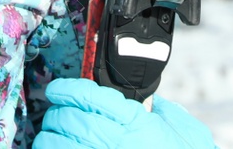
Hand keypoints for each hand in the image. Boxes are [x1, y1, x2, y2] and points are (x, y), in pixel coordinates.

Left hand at [35, 78, 215, 148]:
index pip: (92, 96)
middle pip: (70, 118)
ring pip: (58, 144)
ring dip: (48, 137)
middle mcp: (118, 143)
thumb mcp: (183, 130)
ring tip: (49, 135)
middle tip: (55, 114)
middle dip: (57, 113)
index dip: (68, 89)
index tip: (57, 89)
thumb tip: (148, 100)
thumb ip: (162, 111)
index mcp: (138, 123)